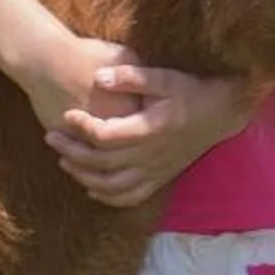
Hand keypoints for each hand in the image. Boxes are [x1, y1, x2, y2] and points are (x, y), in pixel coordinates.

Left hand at [46, 62, 257, 208]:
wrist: (222, 113)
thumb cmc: (191, 90)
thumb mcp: (165, 77)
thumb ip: (132, 76)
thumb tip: (99, 77)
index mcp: (149, 129)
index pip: (106, 135)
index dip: (82, 127)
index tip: (66, 115)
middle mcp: (150, 155)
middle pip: (102, 163)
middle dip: (72, 151)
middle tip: (51, 138)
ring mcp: (155, 171)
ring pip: (112, 186)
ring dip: (84, 177)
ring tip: (65, 161)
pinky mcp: (160, 178)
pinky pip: (131, 197)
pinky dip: (108, 197)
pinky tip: (91, 188)